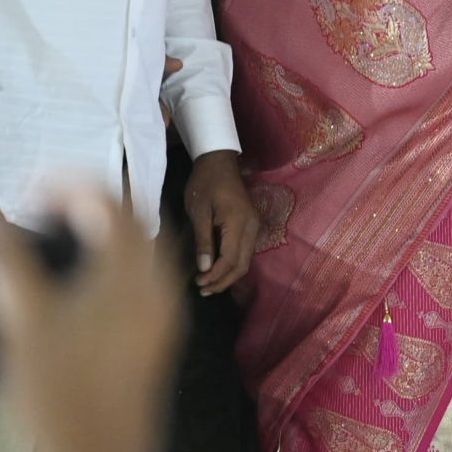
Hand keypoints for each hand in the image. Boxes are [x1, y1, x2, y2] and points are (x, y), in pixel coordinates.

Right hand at [0, 184, 182, 451]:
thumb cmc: (59, 391)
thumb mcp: (21, 319)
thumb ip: (0, 256)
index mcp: (132, 266)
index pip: (107, 199)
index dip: (66, 186)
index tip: (27, 195)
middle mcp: (160, 282)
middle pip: (131, 220)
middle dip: (89, 205)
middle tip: (43, 214)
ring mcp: (165, 312)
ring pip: (142, 251)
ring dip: (104, 236)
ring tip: (57, 247)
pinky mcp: (160, 339)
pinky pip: (144, 281)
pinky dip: (115, 266)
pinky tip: (78, 290)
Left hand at [182, 150, 257, 295]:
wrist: (219, 160)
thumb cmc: (204, 183)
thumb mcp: (198, 211)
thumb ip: (203, 241)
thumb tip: (204, 269)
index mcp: (238, 222)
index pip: (230, 259)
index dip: (215, 276)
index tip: (197, 284)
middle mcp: (252, 226)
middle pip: (242, 264)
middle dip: (224, 281)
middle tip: (203, 291)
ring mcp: (254, 225)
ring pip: (246, 260)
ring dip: (228, 275)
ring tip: (208, 285)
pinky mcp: (251, 224)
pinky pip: (245, 251)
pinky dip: (232, 264)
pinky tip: (217, 269)